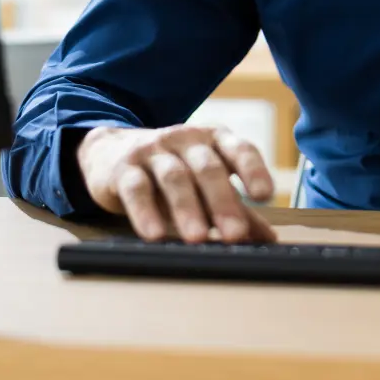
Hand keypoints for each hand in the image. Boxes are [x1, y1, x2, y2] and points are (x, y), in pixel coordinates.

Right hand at [77, 124, 277, 243]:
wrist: (111, 151)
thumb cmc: (172, 170)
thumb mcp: (204, 183)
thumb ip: (236, 207)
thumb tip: (268, 240)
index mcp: (214, 140)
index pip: (239, 149)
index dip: (253, 169)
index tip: (265, 195)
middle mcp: (186, 139)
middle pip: (207, 167)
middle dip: (222, 201)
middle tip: (235, 234)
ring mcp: (154, 150)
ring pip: (174, 177)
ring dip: (187, 208)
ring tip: (197, 238)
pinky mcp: (124, 168)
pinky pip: (136, 188)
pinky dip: (145, 212)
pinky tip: (154, 235)